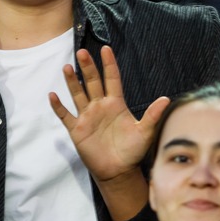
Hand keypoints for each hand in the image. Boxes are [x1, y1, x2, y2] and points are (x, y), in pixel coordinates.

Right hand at [49, 45, 168, 182]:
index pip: (112, 79)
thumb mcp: (144, 132)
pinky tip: (53, 95)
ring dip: (72, 81)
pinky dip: (58, 106)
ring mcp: (87, 117)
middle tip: (82, 52)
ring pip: (78, 94)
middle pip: (92, 82)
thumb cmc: (132, 151)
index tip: (106, 49)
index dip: (109, 64)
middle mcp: (100, 106)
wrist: (118, 171)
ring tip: (67, 67)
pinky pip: (66, 115)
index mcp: (116, 104)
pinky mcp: (77, 129)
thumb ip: (152, 115)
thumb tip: (166, 99)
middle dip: (88, 67)